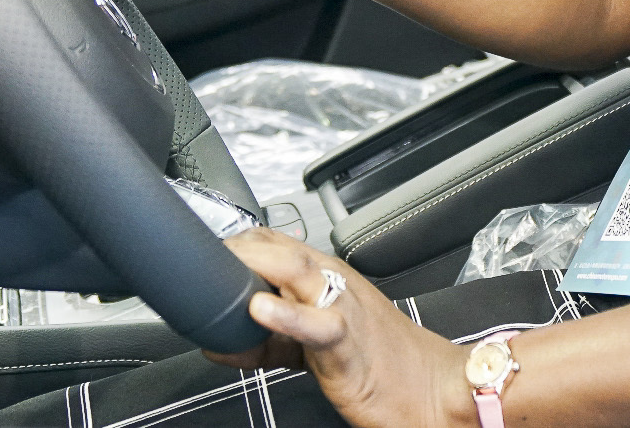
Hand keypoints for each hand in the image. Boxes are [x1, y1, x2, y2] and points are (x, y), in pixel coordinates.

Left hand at [208, 229, 470, 427]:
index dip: (234, 241)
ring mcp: (342, 305)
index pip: (272, 240)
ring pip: (295, 267)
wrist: (431, 388)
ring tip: (223, 267)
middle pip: (277, 244)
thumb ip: (264, 339)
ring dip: (254, 263)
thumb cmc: (374, 362)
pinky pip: (316, 323)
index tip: (201, 253)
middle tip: (198, 256)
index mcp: (325, 274)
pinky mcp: (347, 342)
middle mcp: (333, 279)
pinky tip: (260, 309)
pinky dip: (286, 314)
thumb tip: (215, 341)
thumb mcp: (309, 345)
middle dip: (235, 246)